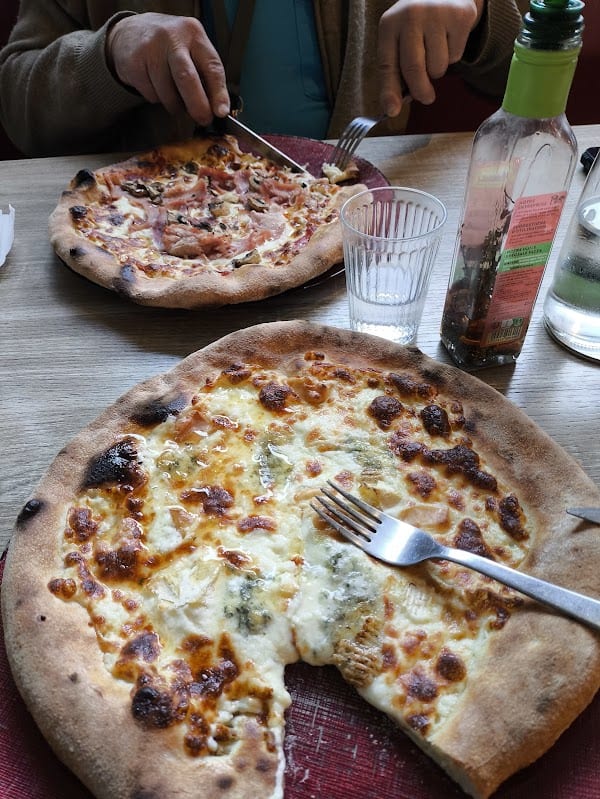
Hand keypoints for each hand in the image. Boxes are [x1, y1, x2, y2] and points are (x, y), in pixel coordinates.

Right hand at [106, 13, 229, 126]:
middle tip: (203, 119)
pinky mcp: (134, 62)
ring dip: (175, 105)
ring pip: (168, 93)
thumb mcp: (191, 50)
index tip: (221, 112)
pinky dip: (157, 99)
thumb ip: (205, 75)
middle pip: (187, 78)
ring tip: (174, 97)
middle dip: (198, 106)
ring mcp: (151, 48)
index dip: (218, 93)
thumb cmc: (168, 47)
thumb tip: (217, 108)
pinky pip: (151, 94)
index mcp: (193, 33)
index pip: (211, 66)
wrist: (130, 33)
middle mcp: (172, 37)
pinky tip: (155, 85)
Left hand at [378, 0, 484, 116]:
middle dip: (420, 91)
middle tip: (426, 98)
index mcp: (389, 25)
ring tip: (435, 51)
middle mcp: (411, 16)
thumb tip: (394, 107)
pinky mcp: (460, 17)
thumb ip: (396, 71)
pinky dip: (453, 56)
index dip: (389, 91)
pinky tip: (448, 39)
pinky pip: (456, 56)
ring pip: (438, 66)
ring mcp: (437, 14)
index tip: (392, 111)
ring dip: (437, 70)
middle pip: (414, 69)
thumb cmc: (416, 25)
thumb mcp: (399, 41)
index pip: (387, 64)